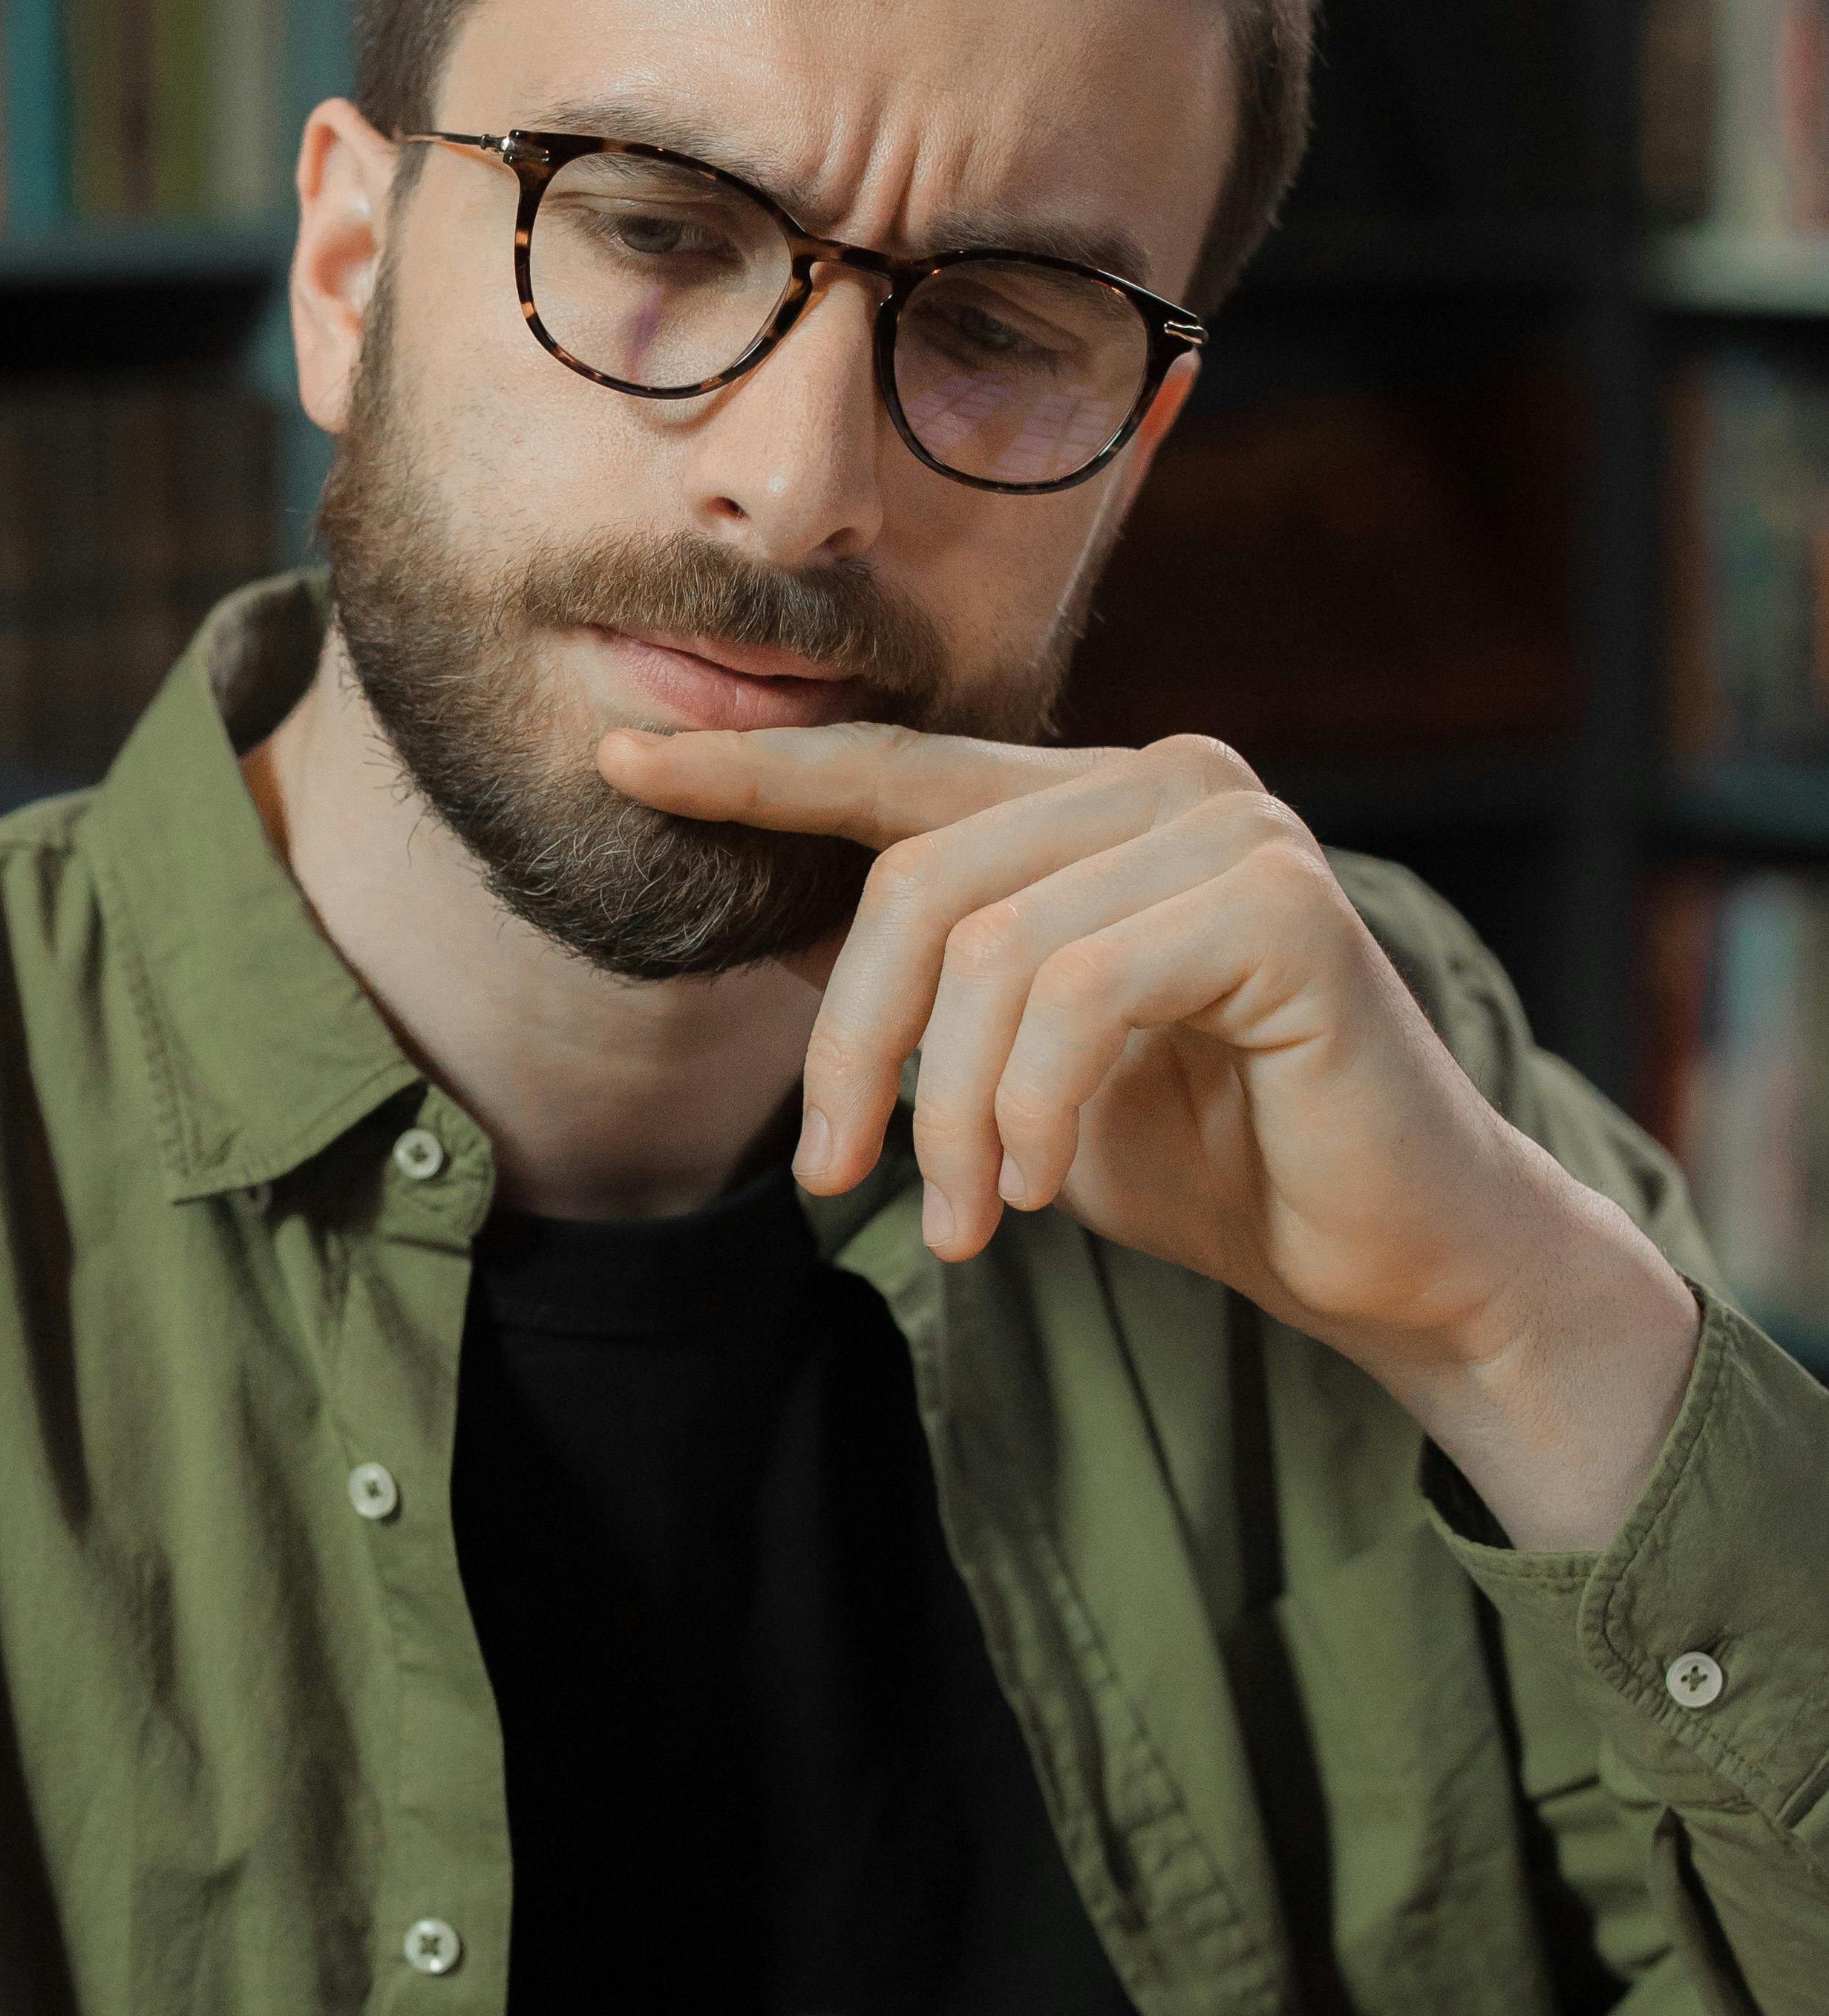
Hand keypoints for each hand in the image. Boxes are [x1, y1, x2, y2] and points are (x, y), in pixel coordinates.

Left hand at [602, 718, 1699, 1550]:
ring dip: (952, 1111)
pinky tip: (1049, 1189)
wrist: (1392, 1252)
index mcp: (1096, 802)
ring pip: (989, 947)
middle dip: (853, 1045)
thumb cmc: (1210, 1159)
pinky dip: (1037, 1109)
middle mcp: (1167, 781)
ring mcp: (1233, 830)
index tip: (623, 763)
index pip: (896, 772)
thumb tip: (788, 938)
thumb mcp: (1024, 1068)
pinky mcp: (1285, 907)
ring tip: (975, 1218)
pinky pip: (1081, 993)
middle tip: (838, 1179)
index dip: (758, 771)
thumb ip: (936, 985)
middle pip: (918, 878)